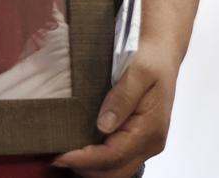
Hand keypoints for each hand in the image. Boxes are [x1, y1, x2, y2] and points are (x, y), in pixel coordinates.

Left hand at [52, 43, 177, 177]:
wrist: (162, 54)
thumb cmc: (151, 59)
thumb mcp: (138, 71)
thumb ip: (122, 98)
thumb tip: (104, 125)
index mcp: (150, 129)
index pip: (114, 155)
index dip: (86, 159)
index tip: (61, 156)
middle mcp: (150, 142)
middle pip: (114, 171)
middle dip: (85, 167)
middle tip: (56, 157)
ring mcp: (145, 144)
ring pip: (115, 170)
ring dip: (90, 167)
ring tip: (64, 155)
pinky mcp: (138, 140)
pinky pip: (117, 160)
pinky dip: (97, 160)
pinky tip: (80, 149)